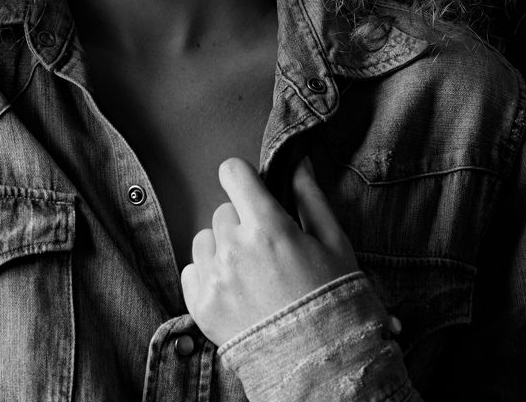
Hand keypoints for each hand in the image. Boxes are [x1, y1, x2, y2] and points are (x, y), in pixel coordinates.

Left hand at [181, 156, 358, 346]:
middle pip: (223, 210)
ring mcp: (214, 278)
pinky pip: (191, 270)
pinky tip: (236, 292)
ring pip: (205, 238)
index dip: (243, 179)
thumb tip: (296, 161)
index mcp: (268, 227)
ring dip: (223, 249)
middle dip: (242, 223)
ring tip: (251, 274)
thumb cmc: (332, 300)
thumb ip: (310, 195)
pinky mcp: (200, 305)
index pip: (232, 173)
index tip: (250, 191)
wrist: (320, 365)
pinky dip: (208, 277)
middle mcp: (234, 249)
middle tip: (267, 251)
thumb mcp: (334, 243)